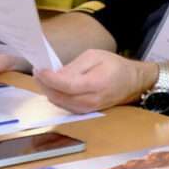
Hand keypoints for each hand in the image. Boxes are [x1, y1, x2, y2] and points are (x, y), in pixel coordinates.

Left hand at [33, 49, 155, 112]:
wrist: (131, 83)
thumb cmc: (114, 66)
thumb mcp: (95, 56)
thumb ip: (74, 66)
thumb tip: (55, 75)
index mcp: (96, 84)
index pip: (66, 85)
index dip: (49, 78)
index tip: (38, 69)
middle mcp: (90, 100)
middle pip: (58, 96)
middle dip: (44, 84)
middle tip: (37, 71)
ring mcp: (86, 109)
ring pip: (58, 102)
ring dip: (47, 90)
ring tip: (42, 77)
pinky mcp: (83, 112)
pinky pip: (63, 105)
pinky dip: (55, 95)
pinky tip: (53, 86)